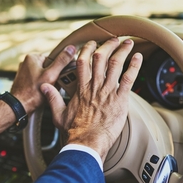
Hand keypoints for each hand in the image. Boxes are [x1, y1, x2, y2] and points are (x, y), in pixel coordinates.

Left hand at [10, 45, 75, 113]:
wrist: (19, 106)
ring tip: (48, 90)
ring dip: (49, 83)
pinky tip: (43, 93)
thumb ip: (61, 62)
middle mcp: (27, 63)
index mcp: (32, 57)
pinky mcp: (25, 81)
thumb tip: (71, 49)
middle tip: (54, 85)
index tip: (61, 77)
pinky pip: (39, 81)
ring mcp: (25, 73)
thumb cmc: (33, 92)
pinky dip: (43, 86)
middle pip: (49, 67)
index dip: (60, 69)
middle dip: (54, 77)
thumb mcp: (51, 75)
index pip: (53, 59)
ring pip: (44, 75)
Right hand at [42, 38, 141, 161]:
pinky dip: (134, 66)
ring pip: (115, 64)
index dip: (88, 50)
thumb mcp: (58, 114)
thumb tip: (45, 87)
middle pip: (101, 58)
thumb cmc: (74, 132)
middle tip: (114, 40)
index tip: (92, 44)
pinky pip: (128, 79)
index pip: (83, 62)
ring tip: (128, 43)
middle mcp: (94, 87)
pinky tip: (138, 57)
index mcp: (81, 88)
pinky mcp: (120, 100)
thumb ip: (53, 98)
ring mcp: (108, 92)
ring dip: (122, 51)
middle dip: (108, 46)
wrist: (87, 142)